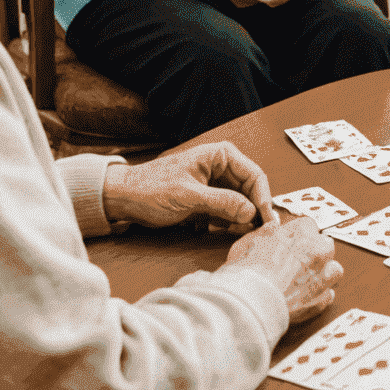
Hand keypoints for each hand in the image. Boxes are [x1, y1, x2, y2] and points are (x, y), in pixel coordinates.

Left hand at [103, 141, 276, 231]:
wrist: (123, 197)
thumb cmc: (151, 188)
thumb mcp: (189, 196)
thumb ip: (222, 202)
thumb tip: (250, 212)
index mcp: (220, 155)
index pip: (254, 175)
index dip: (263, 199)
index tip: (266, 221)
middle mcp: (220, 166)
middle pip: (249, 189)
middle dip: (253, 210)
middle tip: (258, 232)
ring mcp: (214, 182)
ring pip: (239, 201)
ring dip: (241, 218)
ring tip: (241, 234)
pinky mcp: (206, 197)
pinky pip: (226, 210)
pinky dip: (227, 222)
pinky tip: (221, 231)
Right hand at [225, 215, 343, 323]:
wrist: (250, 304)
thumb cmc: (246, 273)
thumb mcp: (247, 242)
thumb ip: (265, 233)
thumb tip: (272, 230)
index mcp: (301, 233)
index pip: (308, 225)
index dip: (298, 234)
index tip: (290, 242)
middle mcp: (317, 252)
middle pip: (326, 244)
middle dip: (315, 250)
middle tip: (299, 260)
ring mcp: (321, 277)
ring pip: (334, 269)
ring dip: (323, 272)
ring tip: (307, 279)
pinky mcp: (320, 300)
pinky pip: (328, 294)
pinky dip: (319, 295)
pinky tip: (305, 297)